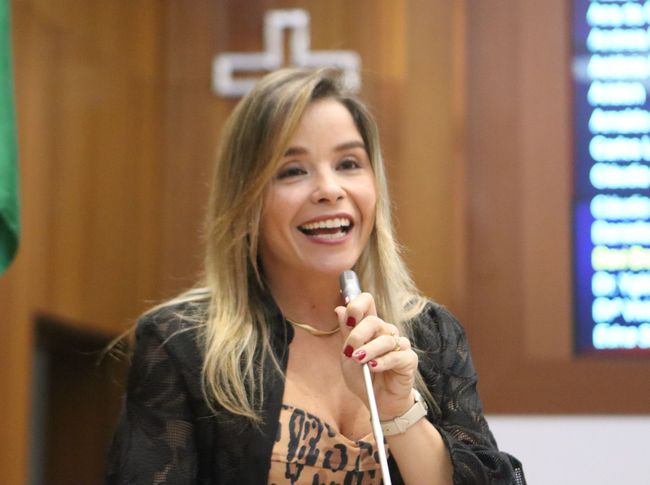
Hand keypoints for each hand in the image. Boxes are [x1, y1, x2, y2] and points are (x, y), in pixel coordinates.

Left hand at [335, 292, 417, 419]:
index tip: (348, 319)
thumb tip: (339, 309)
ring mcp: (399, 344)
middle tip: (350, 351)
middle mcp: (385, 332)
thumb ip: (346, 333)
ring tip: (360, 361)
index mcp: (370, 327)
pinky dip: (383, 361)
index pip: (367, 302)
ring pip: (385, 338)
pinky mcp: (408, 360)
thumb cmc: (363, 378)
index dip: (357, 305)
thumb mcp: (348, 356)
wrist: (377, 402)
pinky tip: (374, 367)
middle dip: (358, 335)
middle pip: (374, 320)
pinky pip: (397, 356)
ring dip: (369, 350)